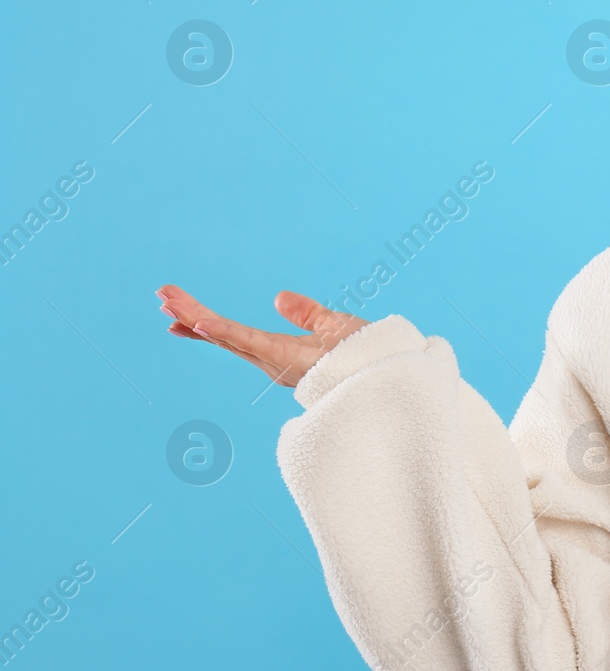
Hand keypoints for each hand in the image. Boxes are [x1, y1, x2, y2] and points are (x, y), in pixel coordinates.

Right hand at [154, 284, 369, 388]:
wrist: (387, 373)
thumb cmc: (366, 355)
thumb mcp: (332, 324)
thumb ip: (307, 313)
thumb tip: (279, 298)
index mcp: (279, 350)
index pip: (234, 334)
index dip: (206, 322)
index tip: (179, 311)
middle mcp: (272, 358)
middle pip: (223, 334)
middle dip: (191, 316)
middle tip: (161, 297)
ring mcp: (276, 360)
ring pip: (228, 336)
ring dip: (196, 318)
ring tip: (167, 301)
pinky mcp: (284, 358)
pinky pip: (248, 342)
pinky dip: (222, 331)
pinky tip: (198, 321)